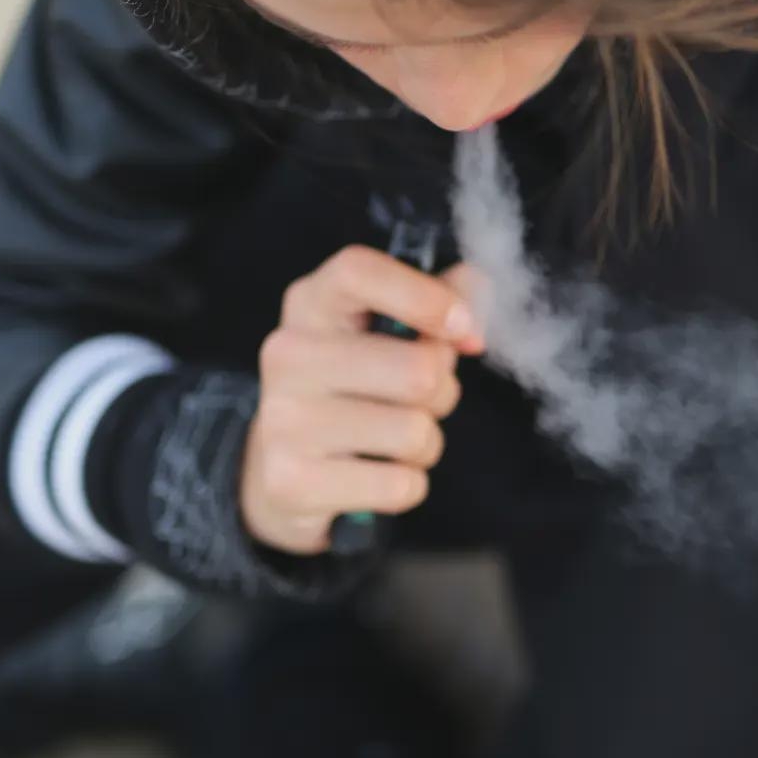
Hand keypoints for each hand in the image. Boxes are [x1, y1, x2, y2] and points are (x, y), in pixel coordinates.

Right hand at [241, 245, 484, 554]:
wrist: (283, 471)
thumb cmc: (356, 387)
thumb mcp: (390, 331)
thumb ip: (444, 299)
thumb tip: (475, 312)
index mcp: (311, 304)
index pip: (359, 271)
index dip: (425, 297)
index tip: (463, 329)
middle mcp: (288, 355)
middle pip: (417, 370)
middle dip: (443, 392)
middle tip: (422, 400)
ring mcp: (283, 420)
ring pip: (414, 432)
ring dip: (426, 442)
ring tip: (394, 439)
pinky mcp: (291, 482)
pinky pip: (401, 486)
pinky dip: (408, 485)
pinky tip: (376, 476)